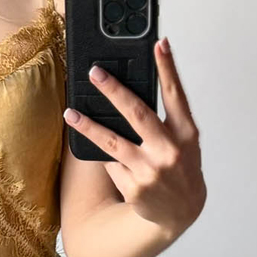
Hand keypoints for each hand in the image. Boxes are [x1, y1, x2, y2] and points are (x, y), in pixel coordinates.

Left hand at [63, 37, 206, 236]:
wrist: (181, 212)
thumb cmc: (181, 168)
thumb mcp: (185, 141)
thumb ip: (168, 118)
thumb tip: (135, 89)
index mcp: (186, 134)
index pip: (176, 95)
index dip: (168, 68)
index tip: (158, 44)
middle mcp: (169, 151)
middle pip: (137, 113)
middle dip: (114, 90)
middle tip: (95, 73)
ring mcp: (150, 171)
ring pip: (112, 142)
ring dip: (88, 126)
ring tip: (70, 113)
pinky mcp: (133, 187)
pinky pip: (110, 163)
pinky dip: (105, 156)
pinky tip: (102, 152)